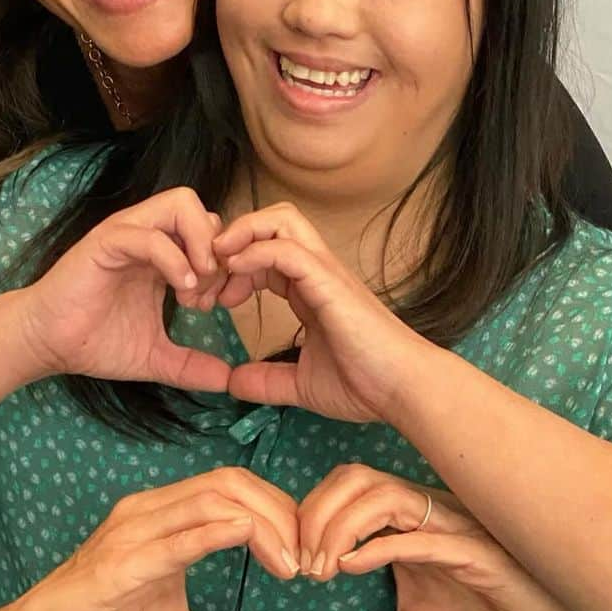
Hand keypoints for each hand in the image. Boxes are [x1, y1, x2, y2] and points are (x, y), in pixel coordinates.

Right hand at [0, 467, 304, 610]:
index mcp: (168, 518)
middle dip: (284, 515)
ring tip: (293, 567)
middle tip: (313, 563)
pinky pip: (177, 536)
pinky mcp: (119, 562)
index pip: (239, 488)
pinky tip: (252, 546)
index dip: (284, 514)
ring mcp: (133, 530)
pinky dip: (221, 534)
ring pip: (214, 498)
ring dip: (266, 525)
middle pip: (235, 482)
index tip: (311, 560)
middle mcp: (152, 510)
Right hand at [22, 187, 230, 391]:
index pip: (212, 234)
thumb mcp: (155, 357)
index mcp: (162, 255)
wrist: (47, 343)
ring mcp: (128, 234)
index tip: (219, 304)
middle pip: (203, 210)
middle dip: (218, 250)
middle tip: (210, 293)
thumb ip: (191, 366)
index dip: (226, 265)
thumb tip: (228, 383)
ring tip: (197, 286)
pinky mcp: (106, 241)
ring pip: (182, 204)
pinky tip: (180, 290)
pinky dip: (174, 258)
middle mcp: (148, 235)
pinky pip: (150, 234)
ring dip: (200, 244)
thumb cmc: (95, 342)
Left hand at [213, 202, 423, 420]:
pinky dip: (255, 251)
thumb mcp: (301, 384)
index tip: (210, 299)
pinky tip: (235, 272)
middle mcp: (316, 272)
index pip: (265, 252)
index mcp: (309, 289)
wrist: (404, 390)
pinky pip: (287, 249)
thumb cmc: (365, 384)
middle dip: (233, 237)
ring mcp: (325, 272)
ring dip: (242, 234)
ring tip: (218, 263)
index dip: (232, 265)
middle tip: (208, 275)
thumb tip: (232, 384)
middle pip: (272, 220)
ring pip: (281, 220)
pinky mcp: (330, 282)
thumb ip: (267, 380)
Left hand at [294, 465, 584, 610]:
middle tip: (298, 566)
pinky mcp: (481, 552)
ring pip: (384, 494)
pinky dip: (384, 544)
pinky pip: (427, 533)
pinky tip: (353, 565)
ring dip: (341, 526)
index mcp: (404, 528)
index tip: (286, 564)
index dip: (307, 515)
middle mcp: (425, 516)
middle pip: (355, 479)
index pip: (343, 490)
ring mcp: (452, 527)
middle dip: (316, 514)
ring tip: (323, 568)